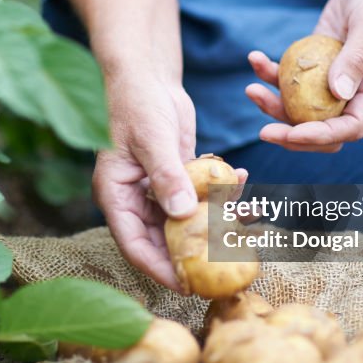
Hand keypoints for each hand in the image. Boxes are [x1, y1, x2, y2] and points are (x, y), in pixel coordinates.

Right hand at [94, 70, 245, 290]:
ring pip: (186, 219)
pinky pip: (200, 195)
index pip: (134, 245)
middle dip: (194, 251)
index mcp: (116, 195)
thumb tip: (182, 215)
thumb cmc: (138, 102)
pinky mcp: (177, 176)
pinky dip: (221, 192)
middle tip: (226, 264)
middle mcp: (134, 198)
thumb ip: (167, 176)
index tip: (187, 286)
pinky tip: (243, 182)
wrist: (146, 75)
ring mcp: (156, 188)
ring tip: (246, 218)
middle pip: (162, 239)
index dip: (159, 269)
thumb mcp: (152, 139)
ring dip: (215, 221)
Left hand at [245, 0, 362, 151]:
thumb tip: (337, 93)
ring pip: (300, 108)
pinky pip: (290, 78)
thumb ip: (356, 58)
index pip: (350, 128)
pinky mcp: (315, 64)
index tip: (290, 134)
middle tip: (263, 132)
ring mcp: (332, 79)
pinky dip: (271, 73)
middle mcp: (353, 91)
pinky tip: (255, 58)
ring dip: (273, 105)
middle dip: (292, 135)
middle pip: (322, 128)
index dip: (320, 137)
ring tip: (251, 88)